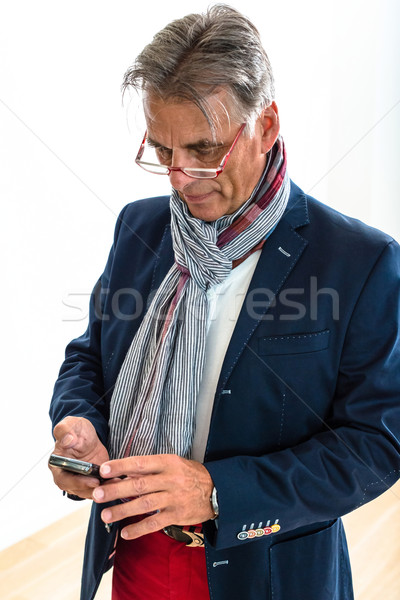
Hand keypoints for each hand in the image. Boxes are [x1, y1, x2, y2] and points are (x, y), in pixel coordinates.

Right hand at [49, 416, 108, 498]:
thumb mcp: (71, 424)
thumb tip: (68, 440)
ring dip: (101, 491)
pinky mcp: (89, 480)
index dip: (77, 482)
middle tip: (107, 485)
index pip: (63, 479)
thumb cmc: (76, 430)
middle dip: (91, 489)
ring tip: (115, 485)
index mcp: (57, 464)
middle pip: (75, 489)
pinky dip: (106, 488)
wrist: (88, 435)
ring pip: (87, 492)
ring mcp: (77, 480)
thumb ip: (65, 430)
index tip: (92, 480)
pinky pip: (96, 488)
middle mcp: (65, 475)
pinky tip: (117, 482)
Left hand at [92, 454, 214, 538]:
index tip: (103, 470)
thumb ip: (150, 468)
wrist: (217, 490)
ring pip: (144, 504)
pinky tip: (125, 532)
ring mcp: (174, 498)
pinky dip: (139, 528)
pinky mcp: (177, 515)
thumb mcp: (173, 463)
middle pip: (139, 484)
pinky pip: (155, 523)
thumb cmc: (189, 474)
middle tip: (97, 495)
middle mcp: (170, 479)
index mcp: (167, 463)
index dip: (121, 466)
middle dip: (116, 490)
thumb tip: (124, 473)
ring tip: (105, 515)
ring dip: (123, 510)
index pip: (140, 463)